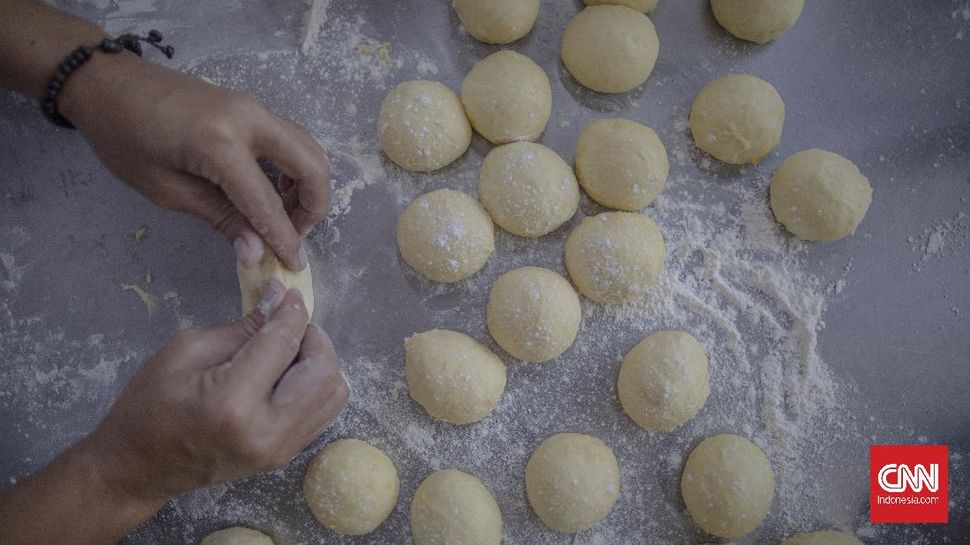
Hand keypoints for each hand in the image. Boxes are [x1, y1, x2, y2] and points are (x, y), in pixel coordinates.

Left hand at [59, 53, 330, 269]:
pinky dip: (296, 168)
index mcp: (221, 144)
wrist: (107, 83)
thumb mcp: (166, 189)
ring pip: (309, 149)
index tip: (293, 266)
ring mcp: (255, 109)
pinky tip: (274, 190)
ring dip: (308, 186)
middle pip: (312, 166)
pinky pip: (292, 139)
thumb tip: (255, 254)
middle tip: (293, 235)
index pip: (267, 202)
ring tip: (284, 216)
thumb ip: (220, 218)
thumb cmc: (123, 138)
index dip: (284, 239)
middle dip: (313, 208)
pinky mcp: (252, 108)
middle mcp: (250, 120)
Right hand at [85, 281, 348, 501]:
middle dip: (313, 338)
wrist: (138, 467)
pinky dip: (315, 386)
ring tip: (290, 351)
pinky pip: (323, 413)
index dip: (292, 311)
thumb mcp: (187, 351)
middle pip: (323, 371)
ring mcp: (280, 450)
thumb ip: (242, 327)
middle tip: (289, 325)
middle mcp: (267, 431)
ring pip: (333, 394)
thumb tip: (279, 298)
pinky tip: (288, 375)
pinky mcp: (285, 457)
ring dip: (320, 363)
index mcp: (234, 401)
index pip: (283, 343)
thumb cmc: (150, 403)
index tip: (290, 292)